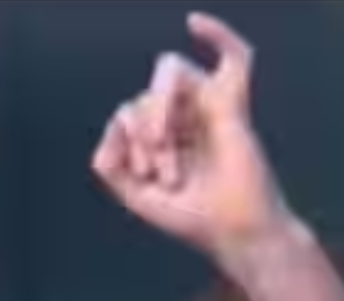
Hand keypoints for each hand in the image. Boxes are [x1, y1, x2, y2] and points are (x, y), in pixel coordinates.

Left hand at [90, 13, 294, 255]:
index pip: (128, 113)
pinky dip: (218, 34)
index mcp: (159, 137)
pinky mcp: (233, 106)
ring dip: (158, 111)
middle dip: (142, 131)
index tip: (146, 176)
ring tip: (165, 146)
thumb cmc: (191, 218)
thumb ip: (109, 163)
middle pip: (145, 95)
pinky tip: (196, 23)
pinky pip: (234, 56)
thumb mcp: (133, 195)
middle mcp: (182, 118)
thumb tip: (117, 120)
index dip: (126, 140)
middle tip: (159, 169)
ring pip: (169, 77)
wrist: (232, 233)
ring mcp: (207, 108)